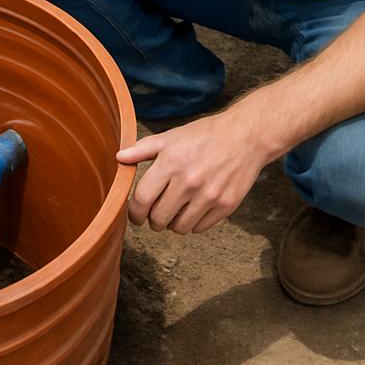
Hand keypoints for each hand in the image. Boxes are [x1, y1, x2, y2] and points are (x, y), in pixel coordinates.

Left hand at [116, 110, 269, 233]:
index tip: (135, 216)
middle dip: (152, 221)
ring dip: (173, 224)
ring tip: (175, 212)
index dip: (134, 213)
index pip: (142, 199)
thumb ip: (142, 149)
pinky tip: (194, 210)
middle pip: (159, 218)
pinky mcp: (226, 205)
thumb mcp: (170, 137)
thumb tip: (119, 158)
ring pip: (179, 228)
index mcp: (171, 163)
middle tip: (155, 215)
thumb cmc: (204, 136)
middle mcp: (189, 181)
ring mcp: (209, 195)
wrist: (245, 136)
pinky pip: (200, 228)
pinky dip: (193, 224)